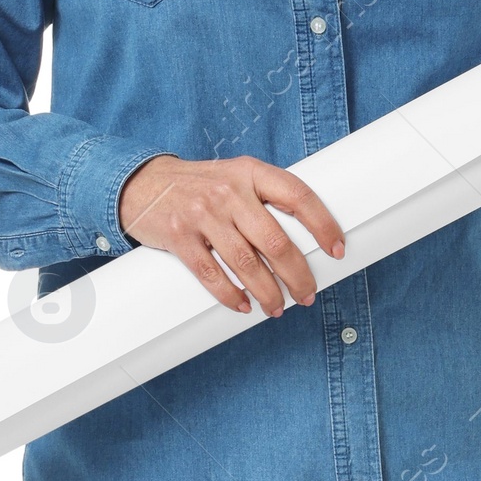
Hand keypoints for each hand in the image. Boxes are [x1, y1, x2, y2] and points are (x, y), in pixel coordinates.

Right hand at [117, 152, 346, 318]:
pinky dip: (230, 295)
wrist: (142, 184)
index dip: (323, 225)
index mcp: (250, 173)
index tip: (337, 250)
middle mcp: (228, 191)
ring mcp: (202, 214)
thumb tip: (306, 239)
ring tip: (276, 308)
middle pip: (275, 242)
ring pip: (246, 264)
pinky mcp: (179, 237)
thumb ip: (264, 198)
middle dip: (297, 276)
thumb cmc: (199, 186)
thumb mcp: (235, 177)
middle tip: (307, 294)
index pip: (298, 197)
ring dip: (268, 293)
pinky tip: (242, 305)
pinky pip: (211, 274)